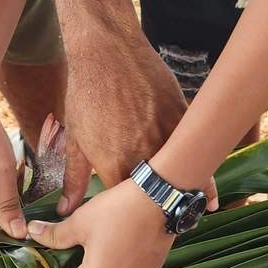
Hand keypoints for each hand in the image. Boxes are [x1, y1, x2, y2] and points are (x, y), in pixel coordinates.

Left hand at [26, 181, 172, 267]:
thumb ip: (53, 235)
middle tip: (77, 241)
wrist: (160, 200)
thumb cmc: (118, 212)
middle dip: (78, 267)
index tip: (56, 252)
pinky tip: (119, 241)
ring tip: (100, 239)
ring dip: (99, 266)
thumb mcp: (79, 222)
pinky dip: (119, 264)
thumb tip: (31, 233)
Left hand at [60, 31, 188, 214]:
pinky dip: (197, 163)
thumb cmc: (86, 93)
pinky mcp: (181, 116)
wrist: (106, 51)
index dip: (130, 213)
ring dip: (183, 187)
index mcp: (114, 165)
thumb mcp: (75, 139)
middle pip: (158, 192)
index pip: (127, 205)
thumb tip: (64, 211)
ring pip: (180, 172)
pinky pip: (192, 147)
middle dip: (159, 204)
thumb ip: (74, 179)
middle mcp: (143, 155)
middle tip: (163, 214)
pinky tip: (202, 179)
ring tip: (192, 204)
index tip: (132, 216)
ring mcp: (165, 135)